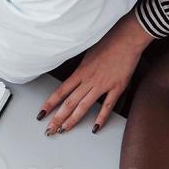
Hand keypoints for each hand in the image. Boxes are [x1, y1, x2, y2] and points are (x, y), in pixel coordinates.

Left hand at [40, 14, 151, 134]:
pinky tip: (95, 127)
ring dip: (73, 119)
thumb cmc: (108, 42)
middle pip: (69, 102)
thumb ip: (82, 68)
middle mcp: (89, 80)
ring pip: (84, 106)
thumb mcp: (88, 54)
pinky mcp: (117, 87)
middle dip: (58, 117)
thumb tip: (75, 78)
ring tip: (65, 129)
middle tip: (50, 129)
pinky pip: (107, 105)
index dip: (50, 104)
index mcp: (80, 71)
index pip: (61, 91)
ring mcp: (103, 85)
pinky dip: (101, 117)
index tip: (42, 113)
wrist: (127, 39)